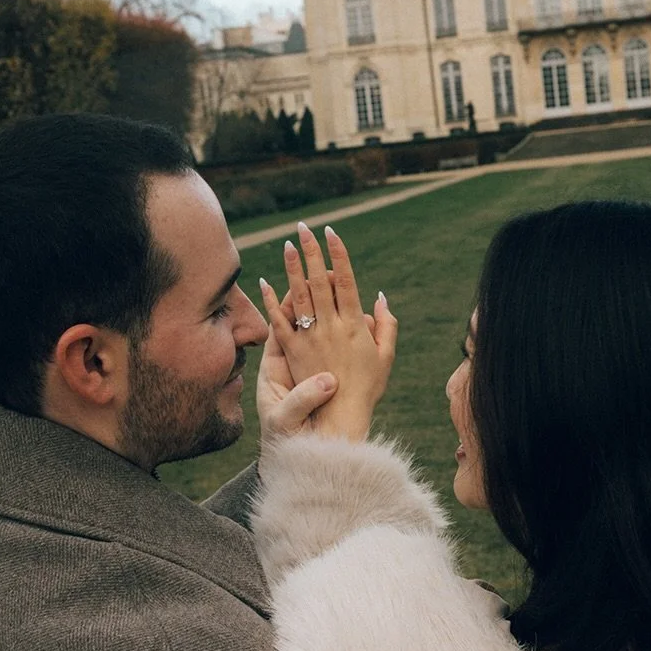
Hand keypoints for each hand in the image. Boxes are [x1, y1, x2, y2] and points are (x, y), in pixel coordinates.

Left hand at [259, 223, 396, 441]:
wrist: (338, 421)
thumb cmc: (366, 391)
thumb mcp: (385, 358)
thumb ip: (386, 326)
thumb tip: (380, 297)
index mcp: (355, 327)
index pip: (346, 283)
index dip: (338, 256)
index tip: (332, 233)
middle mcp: (331, 329)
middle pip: (320, 283)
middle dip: (312, 253)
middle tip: (305, 228)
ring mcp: (309, 340)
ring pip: (299, 298)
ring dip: (293, 269)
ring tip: (287, 246)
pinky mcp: (292, 353)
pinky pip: (279, 323)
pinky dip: (271, 302)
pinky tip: (264, 282)